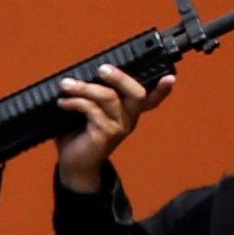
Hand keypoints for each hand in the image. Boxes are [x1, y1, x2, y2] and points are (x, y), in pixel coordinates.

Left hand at [51, 65, 149, 194]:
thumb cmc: (81, 133)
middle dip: (120, 77)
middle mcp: (130, 118)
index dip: (162, 89)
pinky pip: (92, 110)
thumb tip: (81, 72)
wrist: (75, 165)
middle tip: (102, 69)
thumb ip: (93, 93)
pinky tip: (63, 103)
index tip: (170, 78)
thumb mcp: (90, 109)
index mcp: (129, 110)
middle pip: (137, 93)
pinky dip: (75, 102)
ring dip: (85, 88)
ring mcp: (119, 127)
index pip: (152, 99)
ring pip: (109, 98)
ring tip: (66, 85)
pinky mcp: (106, 135)